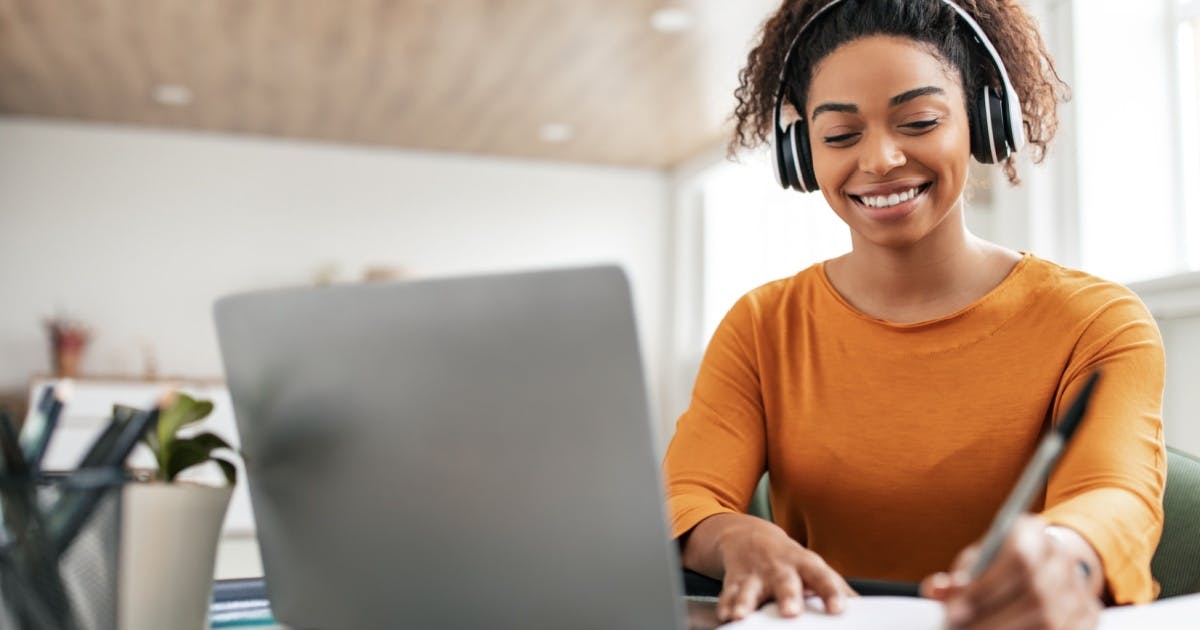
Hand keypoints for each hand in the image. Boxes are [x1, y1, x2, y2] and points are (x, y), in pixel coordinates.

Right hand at [693, 513, 855, 621]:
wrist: (748, 536)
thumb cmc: (788, 560)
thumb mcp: (813, 568)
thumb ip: (836, 588)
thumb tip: (865, 609)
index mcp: (804, 565)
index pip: (822, 578)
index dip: (831, 593)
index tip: (839, 609)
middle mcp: (779, 568)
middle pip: (784, 581)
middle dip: (787, 595)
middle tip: (792, 611)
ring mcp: (754, 573)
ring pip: (750, 588)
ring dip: (746, 601)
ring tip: (743, 615)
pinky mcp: (733, 580)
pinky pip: (727, 594)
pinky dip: (726, 605)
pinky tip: (726, 616)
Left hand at [920, 515, 1101, 628]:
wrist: (1042, 567)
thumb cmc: (997, 565)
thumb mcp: (975, 563)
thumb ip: (957, 578)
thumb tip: (937, 589)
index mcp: (1033, 532)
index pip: (1018, 557)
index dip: (986, 587)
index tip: (953, 612)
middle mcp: (1064, 557)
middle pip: (1035, 594)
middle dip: (992, 620)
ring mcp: (1082, 588)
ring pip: (1051, 620)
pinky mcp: (1090, 615)